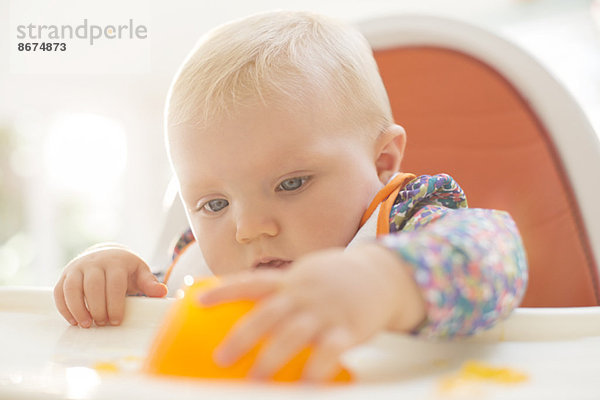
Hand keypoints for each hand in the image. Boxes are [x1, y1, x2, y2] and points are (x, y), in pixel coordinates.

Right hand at [53, 244, 167, 327]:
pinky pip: (60, 291)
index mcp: (116, 262)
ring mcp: (77, 267)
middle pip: (93, 286)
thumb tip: (162, 292)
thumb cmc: (125, 268)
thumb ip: (149, 283)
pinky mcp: (65, 275)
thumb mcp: (140, 272)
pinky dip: (64, 307)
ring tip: (86, 325)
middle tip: (103, 324)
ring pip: (72, 288)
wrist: (106, 254)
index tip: (117, 321)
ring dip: (78, 309)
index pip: (114, 283)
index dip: (115, 304)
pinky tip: (74, 321)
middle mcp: (95, 262)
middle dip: (98, 308)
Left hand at [198, 243, 425, 381]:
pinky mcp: (349, 329)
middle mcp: (304, 294)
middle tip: (220, 359)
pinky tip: (306, 387)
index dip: (225, 290)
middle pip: (268, 313)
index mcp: (291, 282)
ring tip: (254, 380)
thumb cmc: (334, 282)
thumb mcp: (306, 278)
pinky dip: (317, 369)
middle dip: (242, 336)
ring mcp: (326, 311)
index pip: (252, 282)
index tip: (198, 301)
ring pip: (294, 334)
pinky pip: (331, 351)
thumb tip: (248, 321)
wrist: (381, 275)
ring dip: (271, 357)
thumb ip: (282, 296)